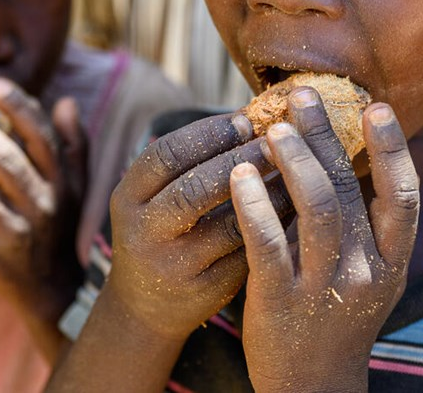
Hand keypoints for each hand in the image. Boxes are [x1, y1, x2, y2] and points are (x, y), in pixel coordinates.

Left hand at [0, 78, 86, 325]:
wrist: (49, 288)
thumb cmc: (57, 224)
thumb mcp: (75, 187)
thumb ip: (73, 143)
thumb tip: (64, 100)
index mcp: (61, 183)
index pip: (41, 138)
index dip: (19, 109)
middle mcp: (43, 206)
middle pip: (6, 160)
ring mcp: (17, 233)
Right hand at [103, 112, 292, 342]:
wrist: (146, 307)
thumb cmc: (161, 231)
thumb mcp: (153, 197)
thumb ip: (188, 163)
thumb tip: (249, 116)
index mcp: (128, 197)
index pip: (167, 154)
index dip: (208, 133)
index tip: (245, 120)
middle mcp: (144, 232)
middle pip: (195, 189)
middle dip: (241, 160)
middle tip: (275, 143)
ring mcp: (173, 266)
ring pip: (229, 225)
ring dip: (267, 195)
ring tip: (293, 172)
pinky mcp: (205, 292)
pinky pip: (247, 255)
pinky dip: (273, 228)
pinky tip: (293, 209)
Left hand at [229, 89, 419, 392]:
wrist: (312, 389)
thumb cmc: (337, 320)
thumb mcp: (369, 278)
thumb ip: (365, 228)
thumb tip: (350, 158)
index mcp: (393, 262)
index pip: (405, 196)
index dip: (393, 149)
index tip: (376, 106)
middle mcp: (366, 271)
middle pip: (350, 190)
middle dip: (326, 137)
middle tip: (302, 95)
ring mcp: (324, 287)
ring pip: (317, 210)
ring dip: (295, 162)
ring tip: (272, 128)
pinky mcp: (280, 300)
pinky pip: (267, 243)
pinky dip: (254, 204)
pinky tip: (239, 174)